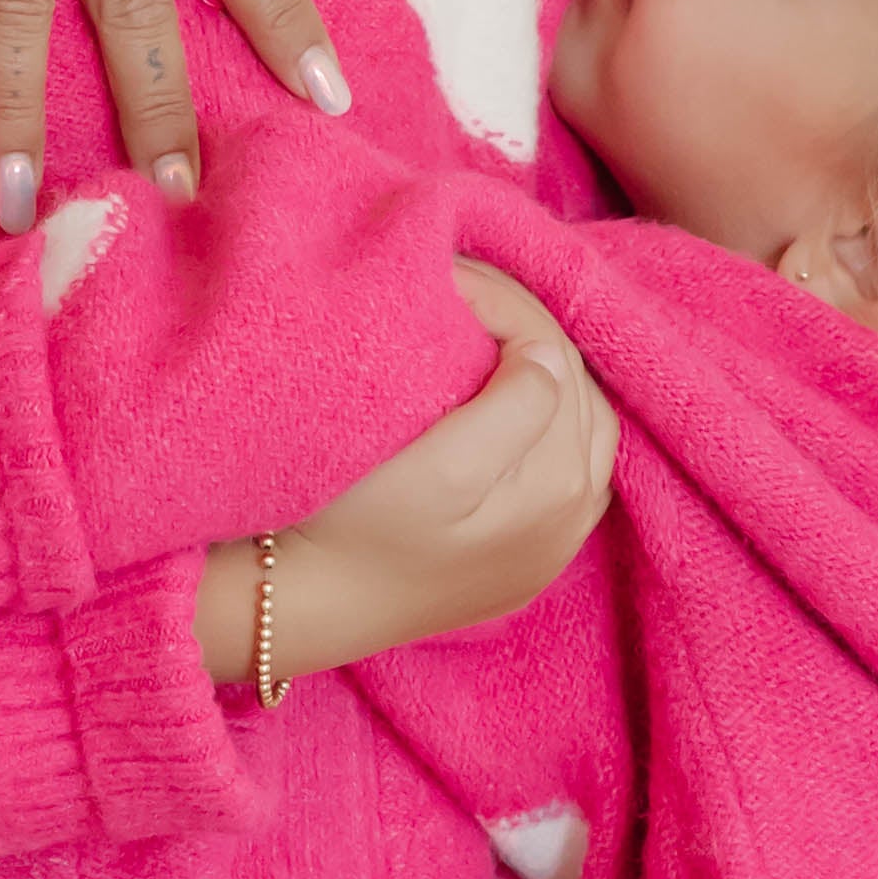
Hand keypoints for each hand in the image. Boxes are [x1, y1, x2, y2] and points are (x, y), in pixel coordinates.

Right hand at [192, 263, 616, 682]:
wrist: (301, 605)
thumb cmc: (353, 528)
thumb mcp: (438, 468)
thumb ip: (514, 406)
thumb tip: (548, 352)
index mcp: (560, 487)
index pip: (552, 358)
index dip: (502, 304)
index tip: (445, 273)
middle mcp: (573, 515)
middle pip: (571, 384)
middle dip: (521, 324)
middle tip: (459, 285)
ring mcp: (553, 537)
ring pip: (576, 418)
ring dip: (538, 365)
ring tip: (482, 327)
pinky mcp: (525, 548)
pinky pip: (562, 458)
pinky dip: (544, 413)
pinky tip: (505, 392)